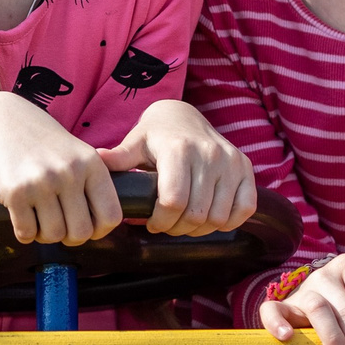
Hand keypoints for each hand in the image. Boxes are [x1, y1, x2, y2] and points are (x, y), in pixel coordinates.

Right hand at [0, 92, 120, 246]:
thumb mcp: (77, 154)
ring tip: (39, 217)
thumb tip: (104, 226)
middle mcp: (69, 172)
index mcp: (91, 163)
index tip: (87, 226)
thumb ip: (93, 185)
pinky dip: (24, 231)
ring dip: (44, 234)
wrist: (0, 122)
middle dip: (69, 237)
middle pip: (81, 232)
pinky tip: (21, 214)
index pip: (111, 216)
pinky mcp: (15, 192)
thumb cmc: (42, 144)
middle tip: (58, 224)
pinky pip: (26, 232)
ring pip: (53, 235)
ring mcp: (41, 182)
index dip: (100, 230)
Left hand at [96, 100, 255, 235]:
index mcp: (179, 149)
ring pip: (218, 217)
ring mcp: (231, 161)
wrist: (183, 116)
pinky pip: (244, 209)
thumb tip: (99, 162)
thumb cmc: (155, 135)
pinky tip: (210, 217)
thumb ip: (119, 157)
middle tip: (167, 225)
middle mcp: (209, 154)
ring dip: (200, 229)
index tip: (151, 223)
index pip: (173, 202)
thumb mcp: (135, 143)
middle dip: (177, 228)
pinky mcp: (245, 168)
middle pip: (196, 214)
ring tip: (185, 221)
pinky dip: (228, 221)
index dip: (160, 222)